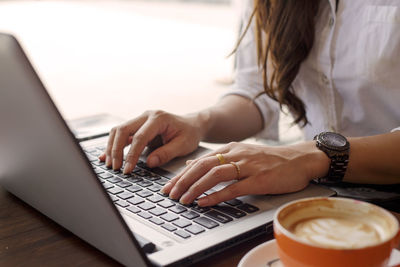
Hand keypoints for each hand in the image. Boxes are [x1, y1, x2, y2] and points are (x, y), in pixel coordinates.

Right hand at [99, 110, 206, 172]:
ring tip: (110, 165)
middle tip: (116, 168)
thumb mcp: (183, 145)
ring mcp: (140, 119)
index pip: (140, 137)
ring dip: (112, 148)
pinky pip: (121, 134)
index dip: (131, 154)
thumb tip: (150, 163)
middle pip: (123, 130)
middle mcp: (146, 115)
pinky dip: (113, 145)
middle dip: (116, 150)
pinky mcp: (137, 126)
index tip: (127, 169)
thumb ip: (166, 153)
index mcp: (158, 118)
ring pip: (118, 131)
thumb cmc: (189, 134)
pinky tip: (105, 156)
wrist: (192, 125)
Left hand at [161, 141, 329, 205]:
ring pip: (215, 174)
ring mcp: (247, 166)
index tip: (169, 186)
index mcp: (230, 149)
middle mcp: (236, 154)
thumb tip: (191, 164)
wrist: (299, 159)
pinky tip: (205, 202)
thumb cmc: (269, 159)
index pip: (199, 161)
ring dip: (196, 188)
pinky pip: (233, 187)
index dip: (181, 174)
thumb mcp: (240, 154)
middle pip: (202, 166)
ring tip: (183, 199)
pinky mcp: (259, 179)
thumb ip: (216, 159)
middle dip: (183, 181)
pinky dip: (216, 195)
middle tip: (170, 194)